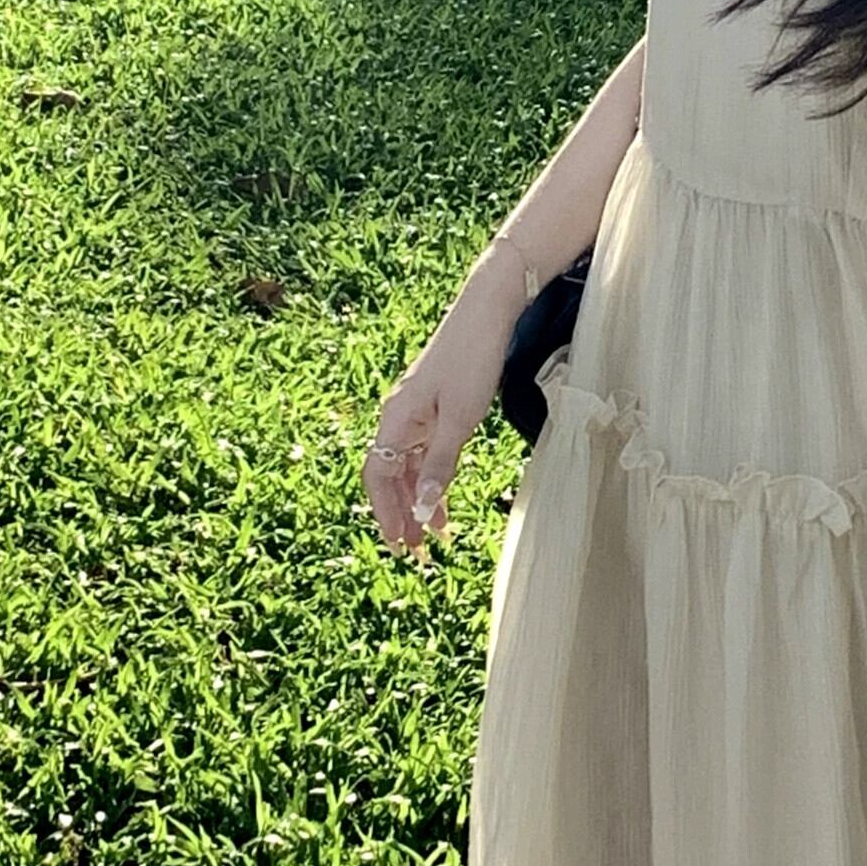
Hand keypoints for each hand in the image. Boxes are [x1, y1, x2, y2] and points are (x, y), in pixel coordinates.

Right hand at [361, 260, 521, 563]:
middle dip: (401, 515)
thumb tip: (421, 508)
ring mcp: (416, 411)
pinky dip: (430, 478)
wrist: (488, 311)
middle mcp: (398, 416)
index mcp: (396, 418)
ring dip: (416, 501)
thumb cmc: (473, 359)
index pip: (377, 476)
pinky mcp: (434, 406)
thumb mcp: (460, 419)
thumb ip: (439, 464)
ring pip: (407, 466)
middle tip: (416, 554)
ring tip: (432, 537)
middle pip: (389, 475)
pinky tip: (441, 499)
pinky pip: (423, 451)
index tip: (399, 545)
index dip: (386, 513)